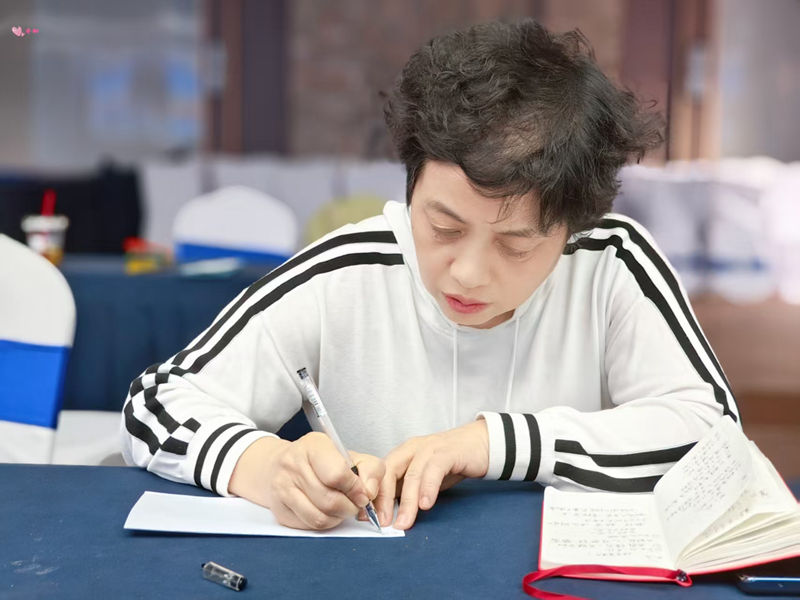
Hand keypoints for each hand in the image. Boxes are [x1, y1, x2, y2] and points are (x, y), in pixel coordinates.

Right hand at [228, 432, 383, 529]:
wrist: (283, 465)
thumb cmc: (323, 461)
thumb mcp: (351, 456)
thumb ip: (370, 470)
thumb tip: (369, 493)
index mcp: (314, 445)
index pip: (337, 474)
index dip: (355, 489)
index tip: (363, 494)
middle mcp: (293, 464)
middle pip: (330, 500)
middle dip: (350, 507)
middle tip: (355, 504)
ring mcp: (283, 487)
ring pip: (320, 517)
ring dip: (338, 518)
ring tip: (342, 508)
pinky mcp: (280, 509)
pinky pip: (310, 526)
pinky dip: (325, 523)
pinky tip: (328, 512)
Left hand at [375, 419, 488, 529]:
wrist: (481, 443)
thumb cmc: (450, 462)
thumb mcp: (423, 476)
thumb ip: (407, 489)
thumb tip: (387, 514)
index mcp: (403, 454)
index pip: (380, 474)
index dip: (374, 496)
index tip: (369, 517)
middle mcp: (413, 449)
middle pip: (390, 472)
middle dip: (384, 499)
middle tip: (383, 522)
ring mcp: (430, 448)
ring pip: (412, 474)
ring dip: (407, 501)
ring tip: (404, 522)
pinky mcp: (449, 452)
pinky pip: (434, 469)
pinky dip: (428, 488)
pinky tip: (426, 504)